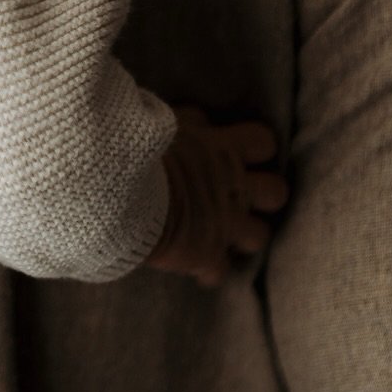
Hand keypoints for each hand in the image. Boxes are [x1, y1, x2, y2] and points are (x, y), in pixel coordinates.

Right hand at [149, 108, 289, 285]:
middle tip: (239, 195)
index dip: (255, 148)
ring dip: (242, 234)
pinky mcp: (205, 255)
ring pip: (258, 236)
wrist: (116, 190)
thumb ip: (189, 122)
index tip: (240, 152)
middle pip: (276, 192)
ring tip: (223, 233)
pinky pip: (217, 272)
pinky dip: (206, 269)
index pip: (263, 142)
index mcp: (224, 150)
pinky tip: (194, 267)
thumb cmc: (135, 149)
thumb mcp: (164, 122)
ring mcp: (224, 224)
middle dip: (262, 195)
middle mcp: (233, 188)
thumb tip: (201, 119)